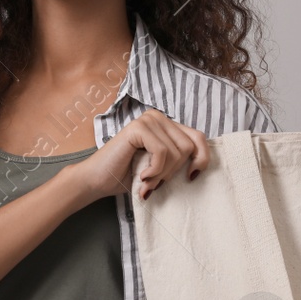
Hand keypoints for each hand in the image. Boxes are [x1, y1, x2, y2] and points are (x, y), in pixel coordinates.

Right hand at [70, 107, 210, 202]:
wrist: (97, 181)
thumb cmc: (129, 176)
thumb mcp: (163, 168)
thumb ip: (180, 159)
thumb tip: (203, 164)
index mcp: (166, 124)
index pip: (199, 137)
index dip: (201, 160)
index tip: (190, 178)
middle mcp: (158, 116)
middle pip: (190, 147)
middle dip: (174, 171)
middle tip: (155, 182)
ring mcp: (148, 119)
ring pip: (177, 152)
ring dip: (162, 174)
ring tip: (145, 180)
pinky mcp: (138, 127)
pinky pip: (163, 153)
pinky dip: (155, 171)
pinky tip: (141, 176)